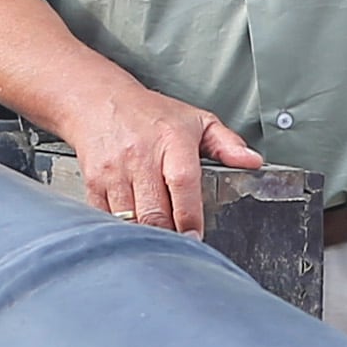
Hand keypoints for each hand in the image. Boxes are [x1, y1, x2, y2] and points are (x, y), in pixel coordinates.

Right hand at [70, 79, 266, 236]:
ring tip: (159, 238)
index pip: (182, 184)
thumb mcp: (195, 121)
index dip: (189, 217)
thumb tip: (252, 161)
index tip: (196, 236)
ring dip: (145, 234)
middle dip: (169, 234)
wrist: (99, 101)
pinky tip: (134, 228)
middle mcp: (140, 156)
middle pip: (154, 212)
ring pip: (130, 219)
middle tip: (180, 245)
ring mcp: (114, 171)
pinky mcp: (94, 182)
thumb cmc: (150, 115)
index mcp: (171, 141)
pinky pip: (108, 218)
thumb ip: (226, 143)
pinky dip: (122, 229)